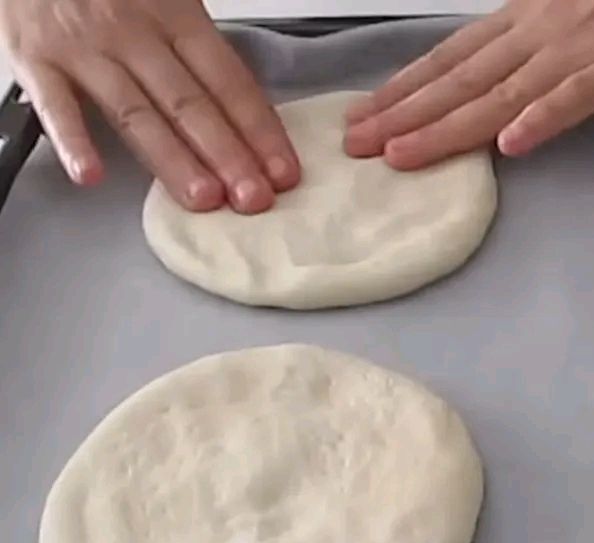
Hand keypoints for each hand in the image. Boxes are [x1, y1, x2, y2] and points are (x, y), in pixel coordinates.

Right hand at [0, 0, 299, 211]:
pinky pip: (56, 105)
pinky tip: (91, 174)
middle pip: (189, 103)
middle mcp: (132, 32)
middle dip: (227, 154)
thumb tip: (245, 113)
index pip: (227, 81)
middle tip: (253, 198)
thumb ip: (197, 49)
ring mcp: (84, 48)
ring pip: (136, 112)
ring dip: (172, 159)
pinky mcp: (35, 60)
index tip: (283, 173)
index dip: (258, 130)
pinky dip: (73, 140)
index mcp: (173, 14)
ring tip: (203, 198)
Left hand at [344, 0, 593, 169]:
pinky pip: (577, 95)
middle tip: (355, 146)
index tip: (362, 115)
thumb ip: (535, 34)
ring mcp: (580, 47)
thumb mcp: (574, 3)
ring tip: (402, 155)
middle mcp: (540, 31)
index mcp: (527, 18)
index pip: (452, 58)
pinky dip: (543, 119)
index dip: (404, 88)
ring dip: (448, 126)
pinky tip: (511, 146)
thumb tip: (498, 77)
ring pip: (501, 93)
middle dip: (404, 115)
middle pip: (461, 80)